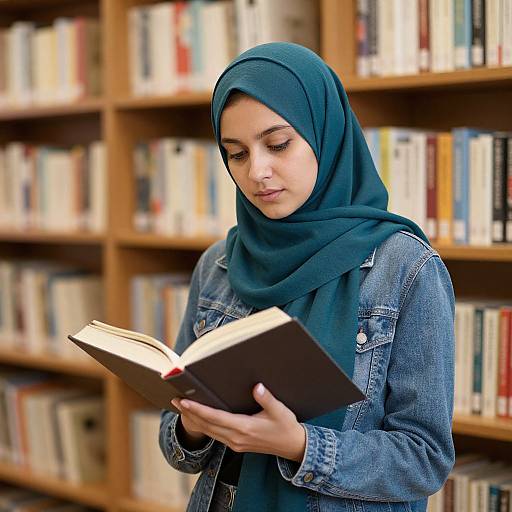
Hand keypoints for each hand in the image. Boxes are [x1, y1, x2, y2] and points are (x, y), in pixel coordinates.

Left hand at [171, 383, 305, 461]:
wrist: (293, 447)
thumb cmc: (286, 427)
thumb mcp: (280, 410)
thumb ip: (267, 399)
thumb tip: (256, 386)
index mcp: (245, 428)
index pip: (215, 417)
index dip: (198, 410)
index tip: (184, 402)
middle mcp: (236, 438)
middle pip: (207, 425)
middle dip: (190, 413)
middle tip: (175, 401)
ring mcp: (235, 443)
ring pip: (209, 431)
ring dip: (195, 419)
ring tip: (182, 407)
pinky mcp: (237, 444)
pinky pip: (215, 435)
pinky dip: (205, 425)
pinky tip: (200, 418)